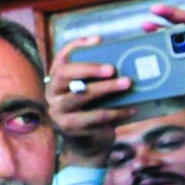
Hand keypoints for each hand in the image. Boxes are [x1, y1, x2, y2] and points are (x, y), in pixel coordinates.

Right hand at [44, 35, 133, 164]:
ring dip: (106, 88)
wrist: (86, 145)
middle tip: (113, 68)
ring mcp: (58, 112)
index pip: (61, 59)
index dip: (76, 46)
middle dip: (90, 68)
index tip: (98, 39)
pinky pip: (95, 117)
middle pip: (65, 75)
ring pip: (80, 96)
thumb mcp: (91, 94)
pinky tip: (132, 109)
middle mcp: (52, 94)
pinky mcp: (69, 128)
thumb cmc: (92, 112)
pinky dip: (116, 112)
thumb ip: (98, 80)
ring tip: (128, 83)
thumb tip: (127, 61)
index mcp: (56, 82)